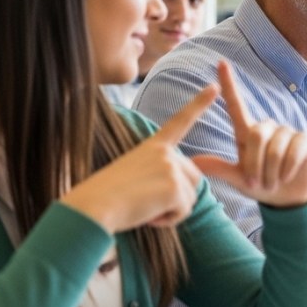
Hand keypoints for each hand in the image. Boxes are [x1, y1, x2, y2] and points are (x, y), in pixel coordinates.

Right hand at [62, 85, 217, 233]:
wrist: (91, 208)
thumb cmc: (106, 196)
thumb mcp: (134, 173)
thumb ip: (159, 172)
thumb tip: (178, 189)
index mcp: (153, 145)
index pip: (180, 121)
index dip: (199, 103)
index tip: (215, 86)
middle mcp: (166, 152)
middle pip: (194, 178)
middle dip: (177, 196)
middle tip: (146, 200)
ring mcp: (172, 167)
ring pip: (190, 196)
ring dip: (172, 209)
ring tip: (145, 207)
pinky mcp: (175, 187)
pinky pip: (184, 211)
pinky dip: (169, 220)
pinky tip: (148, 215)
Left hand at [193, 61, 306, 207]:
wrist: (285, 197)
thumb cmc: (259, 184)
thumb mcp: (238, 178)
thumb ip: (219, 168)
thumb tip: (192, 162)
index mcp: (247, 133)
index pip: (236, 105)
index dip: (229, 84)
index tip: (221, 63)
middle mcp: (266, 128)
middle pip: (256, 135)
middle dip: (255, 165)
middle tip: (257, 184)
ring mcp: (286, 132)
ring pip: (275, 148)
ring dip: (270, 172)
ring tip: (271, 184)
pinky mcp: (303, 140)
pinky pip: (292, 152)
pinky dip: (286, 169)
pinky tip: (286, 176)